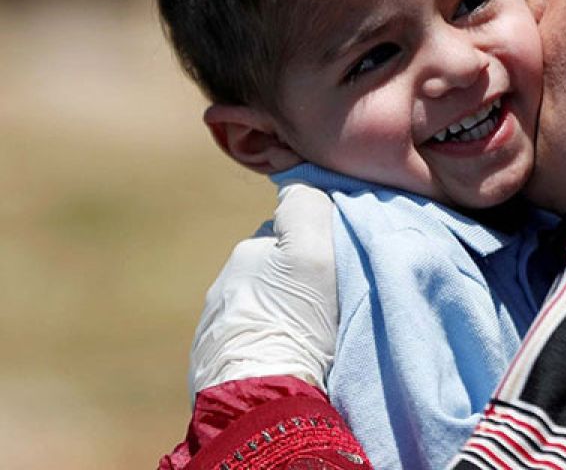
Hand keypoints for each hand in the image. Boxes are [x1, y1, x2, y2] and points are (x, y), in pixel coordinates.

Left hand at [189, 183, 337, 396]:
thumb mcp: (312, 249)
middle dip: (293, 280)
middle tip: (326, 303)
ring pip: (259, 307)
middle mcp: (223, 286)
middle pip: (272, 271)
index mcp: (246, 254)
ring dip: (280, 314)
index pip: (286, 233)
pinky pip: (249, 341)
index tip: (336, 266)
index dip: (315, 244)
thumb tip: (297, 184)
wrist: (263, 398)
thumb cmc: (294, 321)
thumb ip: (306, 205)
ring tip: (310, 336)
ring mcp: (214, 328)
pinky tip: (288, 358)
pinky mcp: (213, 366)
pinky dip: (267, 343)